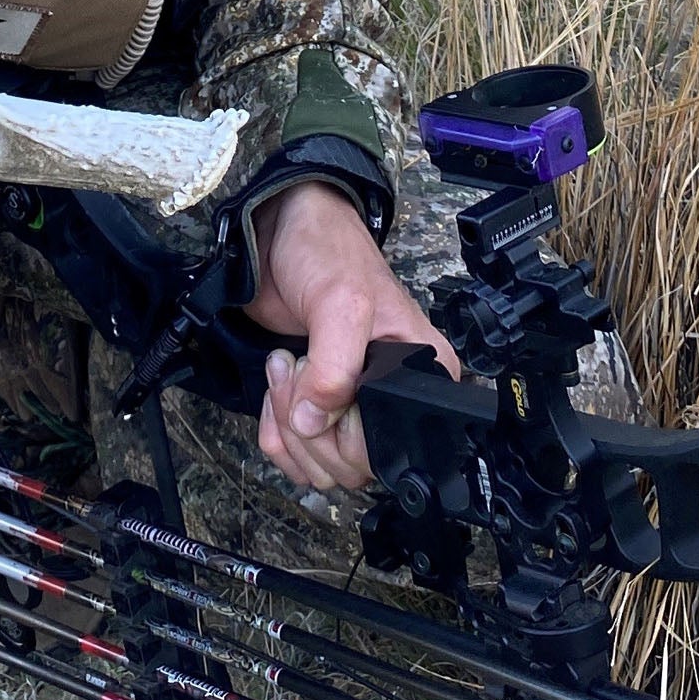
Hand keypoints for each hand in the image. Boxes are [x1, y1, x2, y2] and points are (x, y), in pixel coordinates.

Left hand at [244, 181, 459, 490]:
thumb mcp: (343, 303)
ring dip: (288, 424)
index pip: (393, 450)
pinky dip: (275, 429)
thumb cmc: (328, 252)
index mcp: (423, 377)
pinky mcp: (312, 406)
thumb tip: (317, 422)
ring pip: (319, 466)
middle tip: (296, 367)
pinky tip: (277, 384)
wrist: (280, 232)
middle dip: (310, 427)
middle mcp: (392, 401)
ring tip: (285, 367)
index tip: (321, 386)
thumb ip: (336, 366)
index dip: (347, 432)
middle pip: (352, 467)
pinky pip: (294, 453)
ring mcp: (349, 408)